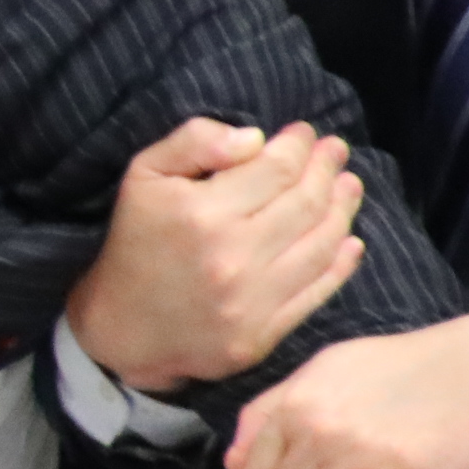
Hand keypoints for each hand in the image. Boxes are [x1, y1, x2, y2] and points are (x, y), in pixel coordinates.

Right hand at [64, 118, 364, 391]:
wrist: (119, 329)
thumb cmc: (134, 244)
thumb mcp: (143, 176)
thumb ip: (194, 142)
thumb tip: (256, 138)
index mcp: (201, 213)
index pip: (276, 168)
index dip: (299, 145)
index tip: (306, 133)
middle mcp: (232, 257)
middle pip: (306, 203)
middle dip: (327, 169)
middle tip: (336, 152)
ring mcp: (251, 301)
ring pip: (321, 245)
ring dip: (343, 209)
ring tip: (348, 186)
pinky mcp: (262, 335)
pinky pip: (317, 292)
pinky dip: (342, 263)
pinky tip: (349, 240)